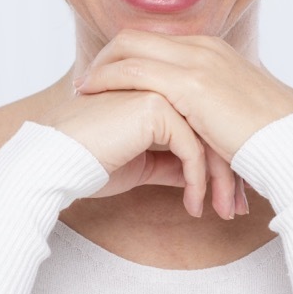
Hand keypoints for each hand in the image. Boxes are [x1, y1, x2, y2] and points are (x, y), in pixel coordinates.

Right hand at [41, 87, 239, 218]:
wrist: (56, 161)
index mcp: (161, 87)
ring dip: (219, 180)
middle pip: (213, 126)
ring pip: (209, 136)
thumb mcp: (143, 163)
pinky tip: (193, 205)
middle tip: (236, 208)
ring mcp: (159, 88)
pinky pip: (191, 148)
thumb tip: (199, 175)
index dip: (221, 160)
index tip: (231, 196)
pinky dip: (198, 181)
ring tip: (221, 212)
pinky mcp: (154, 106)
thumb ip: (172, 161)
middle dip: (230, 170)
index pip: (206, 122)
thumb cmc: (91, 161)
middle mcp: (164, 82)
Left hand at [74, 30, 292, 161]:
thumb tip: (196, 124)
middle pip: (136, 36)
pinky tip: (92, 95)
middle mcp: (204, 47)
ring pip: (129, 48)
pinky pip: (133, 71)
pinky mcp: (190, 84)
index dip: (126, 57)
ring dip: (99, 68)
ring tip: (82, 91)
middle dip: (106, 57)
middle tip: (86, 82)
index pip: (156, 42)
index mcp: (214, 51)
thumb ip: (210, 108)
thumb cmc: (267, 139)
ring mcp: (197, 61)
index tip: (106, 78)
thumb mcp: (235, 112)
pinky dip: (106, 80)